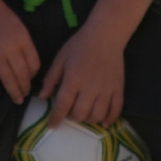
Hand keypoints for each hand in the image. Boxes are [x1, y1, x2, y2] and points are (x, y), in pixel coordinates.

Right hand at [0, 0, 40, 103]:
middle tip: (25, 96)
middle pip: (22, 74)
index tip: (31, 80)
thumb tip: (29, 64)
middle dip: (25, 88)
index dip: (34, 76)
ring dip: (13, 91)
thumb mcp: (18, 25)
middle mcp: (10, 46)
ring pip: (7, 77)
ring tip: (17, 100)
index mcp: (23, 37)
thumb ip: (24, 43)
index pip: (34, 63)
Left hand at [38, 0, 153, 128]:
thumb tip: (42, 97)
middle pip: (80, 114)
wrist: (105, 35)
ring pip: (97, 115)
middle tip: (69, 111)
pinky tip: (102, 121)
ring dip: (88, 119)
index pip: (63, 105)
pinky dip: (109, 119)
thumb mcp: (61, 58)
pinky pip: (116, 110)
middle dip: (72, 117)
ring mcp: (106, 89)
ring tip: (84, 112)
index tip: (52, 125)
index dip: (56, 118)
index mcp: (73, 79)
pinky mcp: (118, 88)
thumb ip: (51, 78)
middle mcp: (90, 87)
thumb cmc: (80, 45)